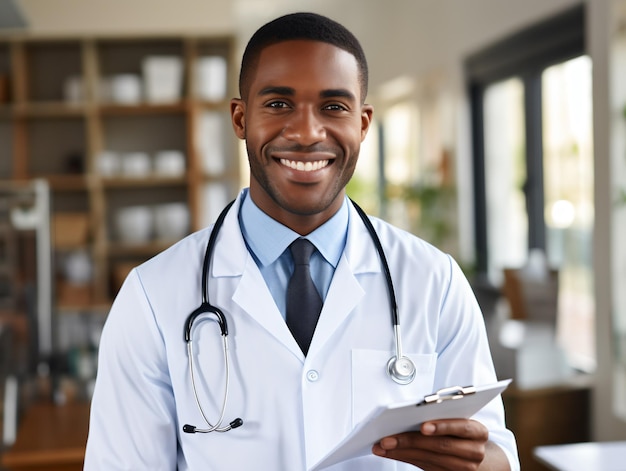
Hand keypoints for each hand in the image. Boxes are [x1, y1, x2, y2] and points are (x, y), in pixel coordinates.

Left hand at [372, 419, 507, 470]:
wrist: (477, 456)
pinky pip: (423, 466)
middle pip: (439, 446)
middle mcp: (474, 452)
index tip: (423, 426)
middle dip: (410, 440)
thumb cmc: (462, 431)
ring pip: (428, 459)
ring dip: (401, 452)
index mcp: (478, 432)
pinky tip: (389, 452)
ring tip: (382, 445)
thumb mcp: (459, 420)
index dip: (442, 427)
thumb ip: (441, 416)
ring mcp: (463, 468)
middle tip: (387, 437)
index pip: (462, 427)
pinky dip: (403, 457)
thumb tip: (409, 411)